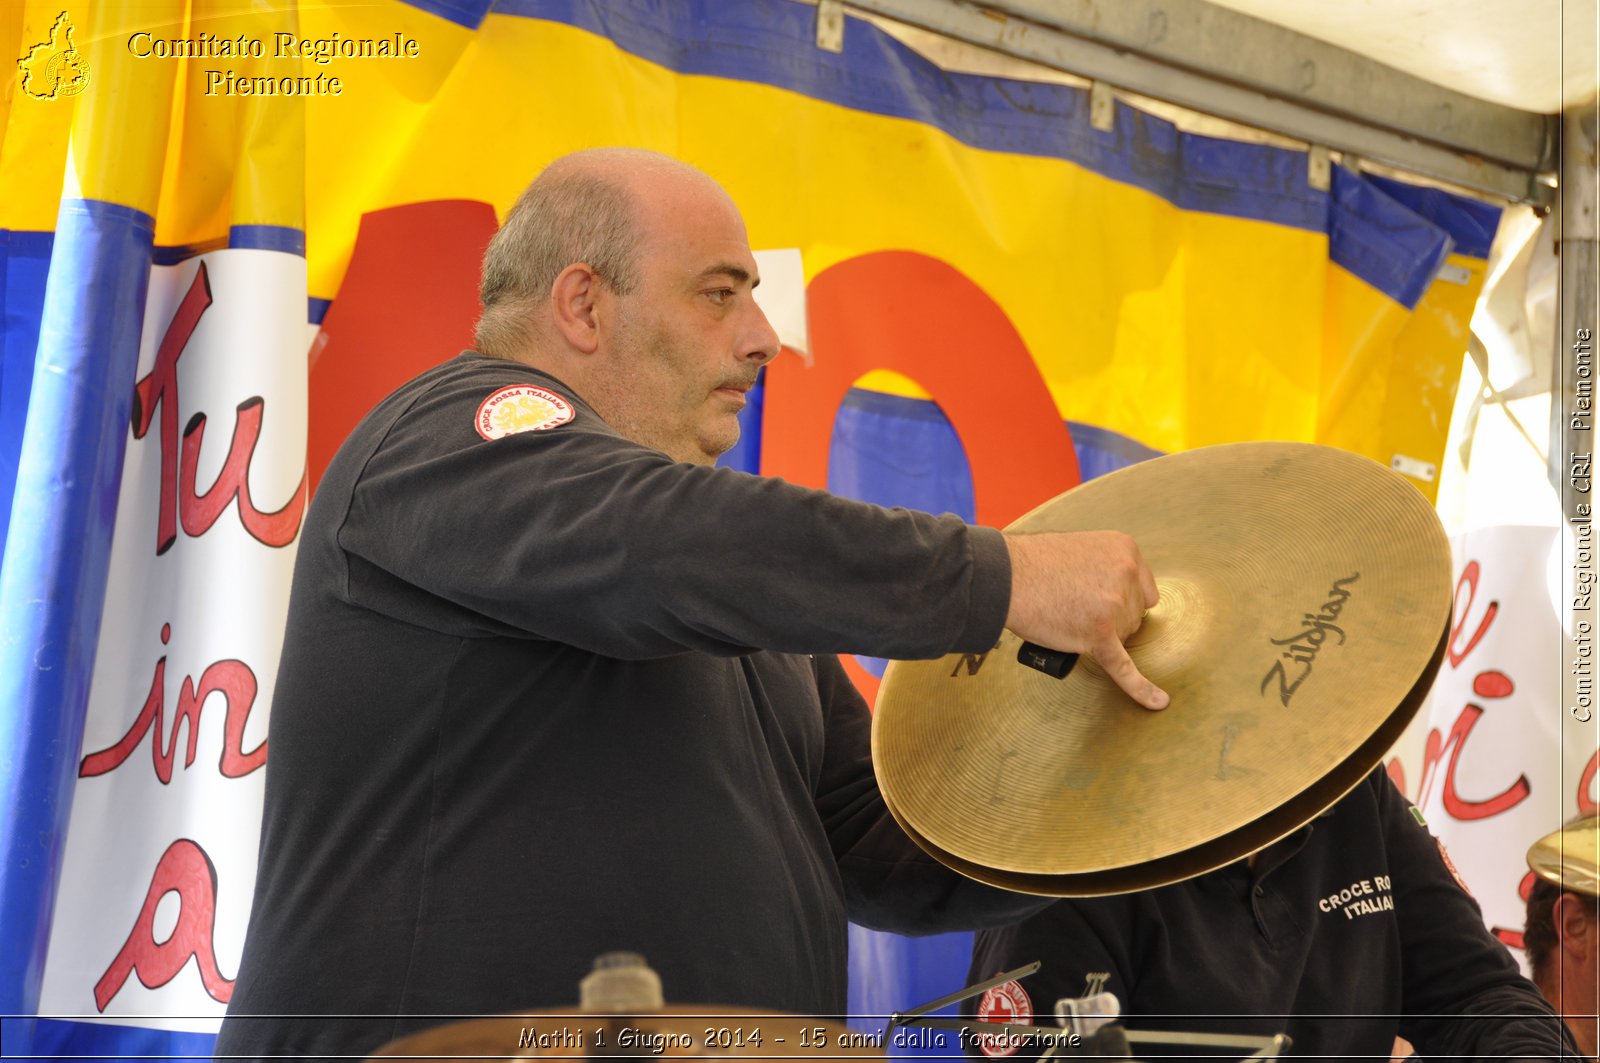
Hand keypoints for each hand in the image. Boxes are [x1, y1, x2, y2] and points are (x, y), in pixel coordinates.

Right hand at [1002, 530, 1167, 709]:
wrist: (1004, 576)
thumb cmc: (1032, 564)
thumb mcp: (1083, 548)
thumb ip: (1107, 569)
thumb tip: (1115, 596)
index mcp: (1125, 549)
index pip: (1144, 591)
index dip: (1121, 601)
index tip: (1100, 602)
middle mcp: (1127, 574)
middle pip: (1135, 616)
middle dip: (1109, 620)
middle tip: (1075, 607)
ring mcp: (1114, 605)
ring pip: (1124, 637)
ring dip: (1102, 637)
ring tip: (1069, 618)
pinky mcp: (1099, 633)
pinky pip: (1123, 666)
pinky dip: (1140, 688)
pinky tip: (1158, 702)